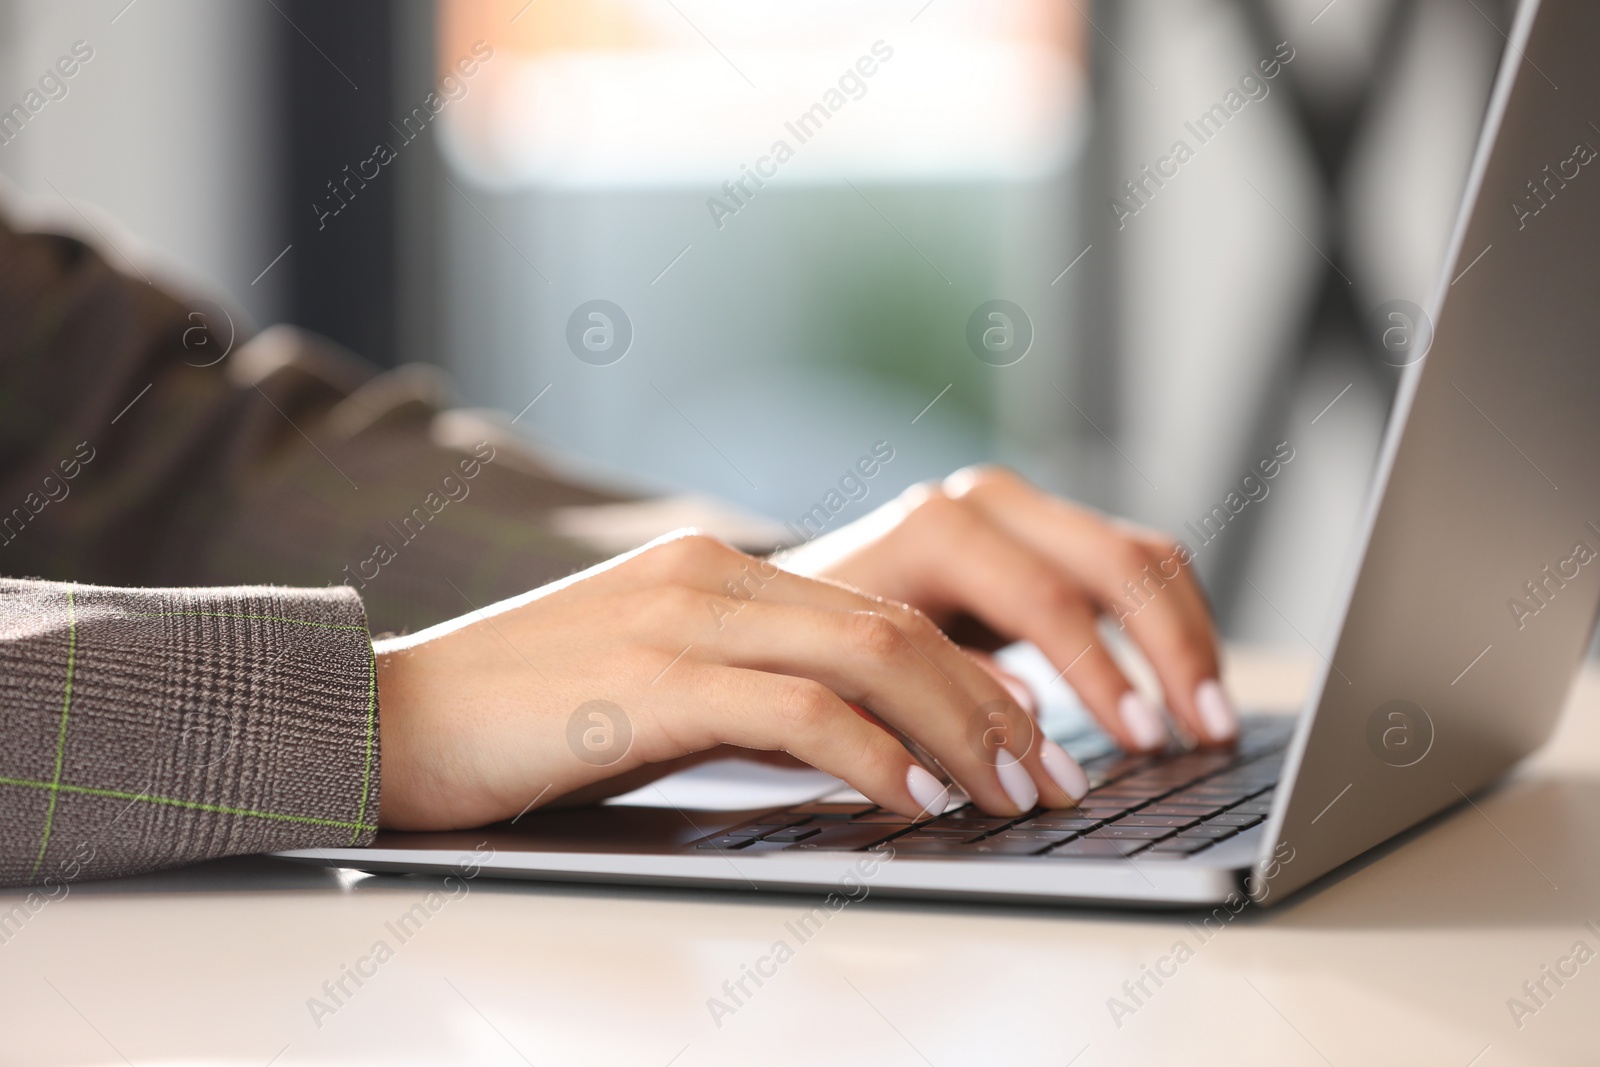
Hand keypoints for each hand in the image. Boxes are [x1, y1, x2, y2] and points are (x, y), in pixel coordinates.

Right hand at [374, 532, 1088, 830]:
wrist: (388, 715)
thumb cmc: (523, 718)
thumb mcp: (655, 687)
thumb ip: (749, 694)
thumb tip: (858, 746)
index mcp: (718, 569)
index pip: (883, 611)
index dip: (975, 676)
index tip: (1030, 739)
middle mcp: (713, 575)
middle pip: (900, 627)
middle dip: (996, 707)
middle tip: (1054, 776)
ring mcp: (683, 619)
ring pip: (871, 656)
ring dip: (962, 732)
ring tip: (1014, 795)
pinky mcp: (650, 680)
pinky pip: (799, 710)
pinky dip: (876, 756)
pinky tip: (914, 801)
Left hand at [777, 466, 1232, 750]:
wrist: (787, 604)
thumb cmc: (815, 649)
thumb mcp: (860, 679)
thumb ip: (941, 696)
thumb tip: (1028, 732)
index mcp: (938, 529)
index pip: (1048, 599)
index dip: (1101, 675)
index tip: (1140, 742)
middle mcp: (988, 504)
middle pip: (1117, 561)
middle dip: (1172, 651)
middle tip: (1204, 735)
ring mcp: (1021, 512)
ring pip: (1141, 557)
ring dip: (1186, 639)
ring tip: (1211, 724)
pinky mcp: (1044, 537)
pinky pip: (1133, 568)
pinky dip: (1169, 627)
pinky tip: (1185, 691)